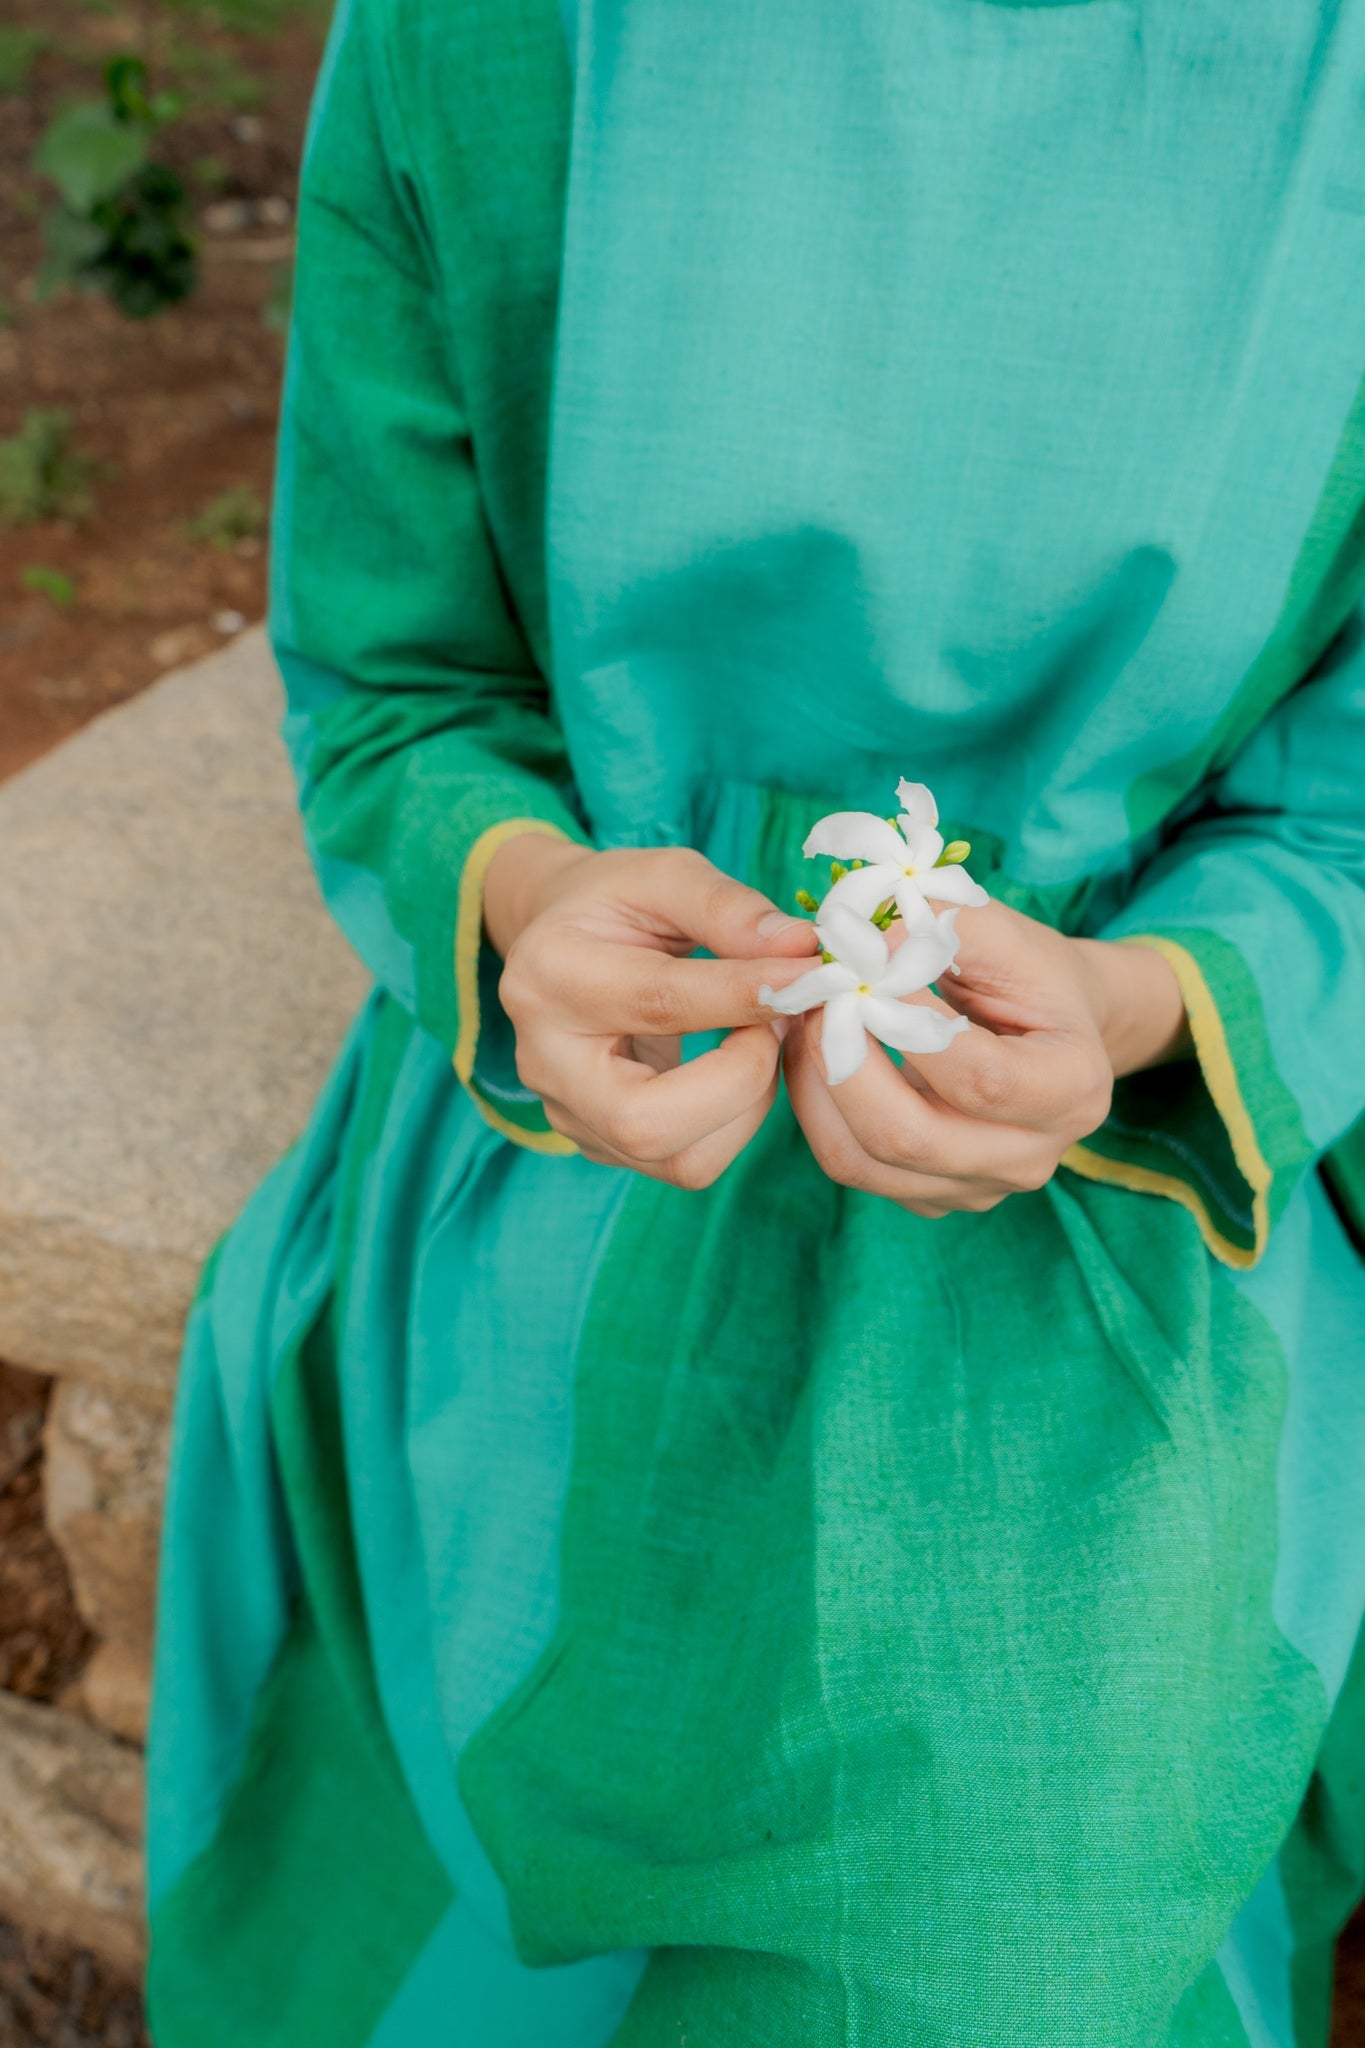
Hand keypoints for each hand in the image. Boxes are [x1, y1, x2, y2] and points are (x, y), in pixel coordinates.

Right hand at [485, 834, 817, 1185]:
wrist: (562, 941)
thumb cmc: (617, 903)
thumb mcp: (665, 876)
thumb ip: (728, 909)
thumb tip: (800, 948)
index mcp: (551, 974)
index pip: (659, 1000)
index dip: (747, 993)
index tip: (810, 975)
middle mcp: (545, 1060)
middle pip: (647, 1122)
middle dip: (741, 1080)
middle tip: (775, 1023)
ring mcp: (568, 1113)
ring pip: (679, 1160)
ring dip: (747, 1106)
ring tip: (759, 1040)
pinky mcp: (600, 1144)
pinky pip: (687, 1162)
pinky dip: (734, 1120)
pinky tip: (738, 1067)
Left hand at [782, 899, 1189, 1217]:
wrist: (1049, 1028)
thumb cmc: (1028, 974)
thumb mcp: (1002, 935)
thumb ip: (934, 931)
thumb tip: (854, 946)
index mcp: (1072, 1089)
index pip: (980, 1077)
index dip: (908, 1022)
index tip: (867, 969)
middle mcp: (1031, 1156)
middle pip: (910, 1137)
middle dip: (845, 1061)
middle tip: (816, 997)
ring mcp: (978, 1187)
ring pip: (863, 1161)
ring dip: (815, 1085)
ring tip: (804, 1019)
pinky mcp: (931, 1197)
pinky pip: (850, 1166)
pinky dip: (816, 1109)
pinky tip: (815, 1055)